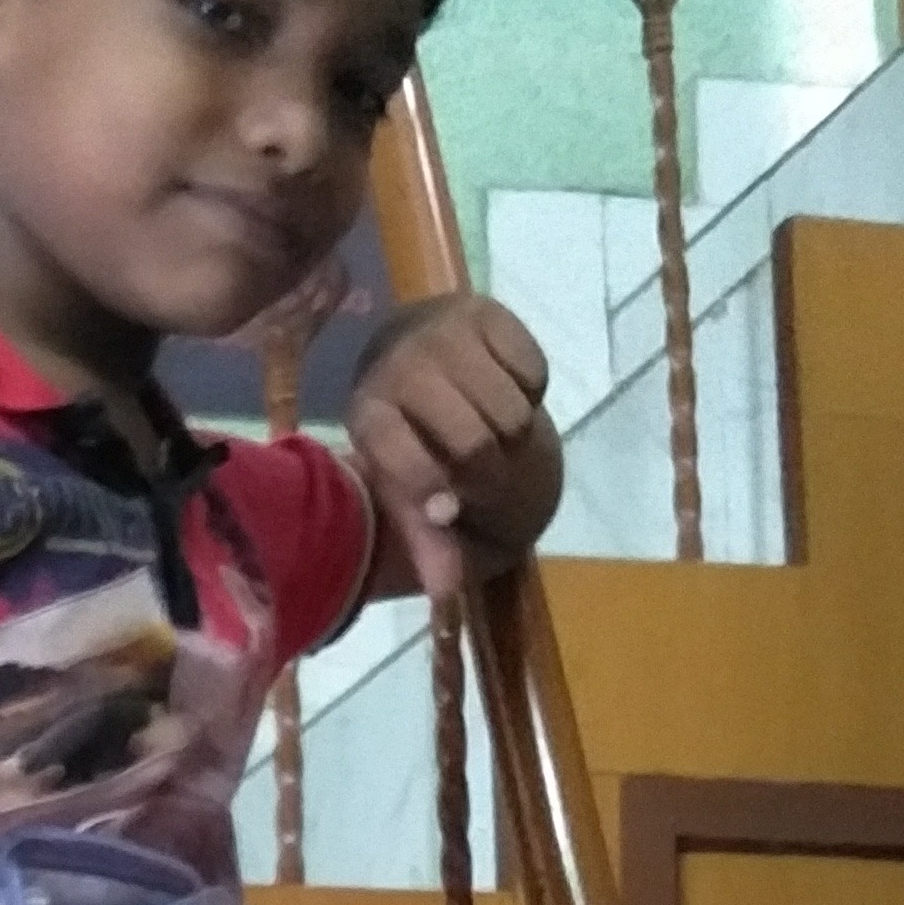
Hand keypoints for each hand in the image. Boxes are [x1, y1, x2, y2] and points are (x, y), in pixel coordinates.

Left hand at [348, 294, 560, 599]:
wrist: (414, 348)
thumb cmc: (411, 433)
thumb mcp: (411, 487)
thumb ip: (429, 539)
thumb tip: (447, 594)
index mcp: (369, 413)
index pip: (405, 461)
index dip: (434, 491)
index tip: (449, 504)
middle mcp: (399, 367)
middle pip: (476, 444)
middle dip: (490, 469)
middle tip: (484, 463)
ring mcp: (442, 334)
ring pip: (513, 412)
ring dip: (515, 430)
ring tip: (491, 421)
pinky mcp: (486, 310)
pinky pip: (535, 372)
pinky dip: (530, 389)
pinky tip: (503, 381)